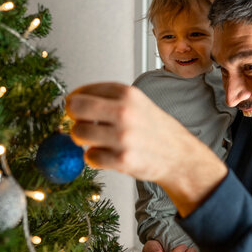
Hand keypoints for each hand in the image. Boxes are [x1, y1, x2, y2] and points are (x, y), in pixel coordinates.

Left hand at [66, 82, 227, 216]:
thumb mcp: (136, 102)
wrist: (178, 156)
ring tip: (97, 141)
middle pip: (75, 108)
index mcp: (127, 93)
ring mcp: (123, 137)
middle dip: (73, 117)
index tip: (76, 108)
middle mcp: (124, 112)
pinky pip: (90, 157)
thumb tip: (73, 102)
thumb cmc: (154, 128)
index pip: (82, 91)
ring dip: (82, 139)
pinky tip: (106, 155)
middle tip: (80, 123)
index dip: (75, 101)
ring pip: (78, 133)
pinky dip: (94, 157)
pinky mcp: (122, 160)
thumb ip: (108, 99)